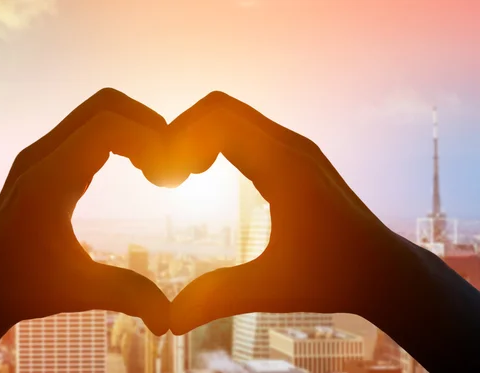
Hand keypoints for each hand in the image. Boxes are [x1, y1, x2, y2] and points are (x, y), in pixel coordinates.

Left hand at [0, 88, 169, 334]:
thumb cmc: (25, 289)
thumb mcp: (79, 291)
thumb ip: (127, 295)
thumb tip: (170, 320)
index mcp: (49, 180)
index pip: (108, 125)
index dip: (150, 139)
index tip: (169, 176)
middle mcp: (41, 155)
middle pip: (106, 104)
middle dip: (148, 124)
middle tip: (171, 163)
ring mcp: (40, 153)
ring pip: (98, 111)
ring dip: (136, 129)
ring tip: (157, 169)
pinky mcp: (44, 158)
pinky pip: (90, 127)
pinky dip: (122, 136)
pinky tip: (137, 167)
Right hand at [167, 92, 400, 333]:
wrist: (383, 270)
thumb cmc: (334, 277)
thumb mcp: (271, 289)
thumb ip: (217, 298)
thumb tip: (169, 322)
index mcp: (282, 165)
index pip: (216, 118)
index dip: (179, 140)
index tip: (167, 181)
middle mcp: (288, 145)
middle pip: (218, 108)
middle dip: (181, 133)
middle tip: (167, 177)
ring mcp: (293, 147)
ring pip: (230, 115)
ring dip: (197, 136)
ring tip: (181, 175)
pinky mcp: (293, 156)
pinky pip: (243, 130)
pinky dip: (214, 142)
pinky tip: (203, 173)